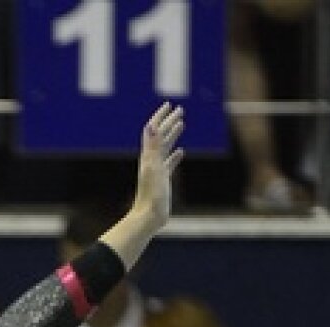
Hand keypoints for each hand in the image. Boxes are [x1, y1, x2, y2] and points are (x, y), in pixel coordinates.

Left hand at [132, 103, 184, 235]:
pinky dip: (175, 156)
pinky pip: (169, 164)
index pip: (154, 131)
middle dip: (169, 122)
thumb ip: (153, 145)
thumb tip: (151, 125)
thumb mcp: (153, 167)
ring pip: (166, 148)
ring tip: (181, 124)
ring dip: (172, 135)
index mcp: (148, 156)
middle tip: (180, 110)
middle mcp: (151, 161)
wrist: (148, 217)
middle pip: (161, 136)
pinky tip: (181, 152)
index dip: (160, 117)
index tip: (168, 104)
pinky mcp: (162, 181)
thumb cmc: (150, 195)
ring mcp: (157, 170)